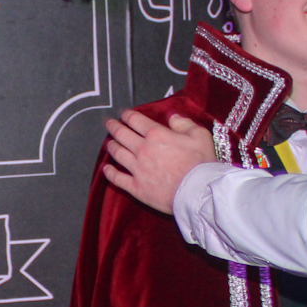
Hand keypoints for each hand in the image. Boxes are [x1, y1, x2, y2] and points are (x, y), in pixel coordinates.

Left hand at [101, 110, 216, 214]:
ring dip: (111, 146)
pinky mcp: (136, 187)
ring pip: (117, 154)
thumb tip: (172, 117)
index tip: (123, 114)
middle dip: (113, 127)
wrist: (198, 192)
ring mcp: (137, 169)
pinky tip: (106, 169)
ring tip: (109, 143)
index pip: (135, 120)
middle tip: (109, 124)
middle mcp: (142, 149)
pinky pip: (117, 179)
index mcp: (156, 134)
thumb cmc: (201, 163)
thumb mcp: (200, 135)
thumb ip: (184, 123)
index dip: (127, 115)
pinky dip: (109, 173)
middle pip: (122, 134)